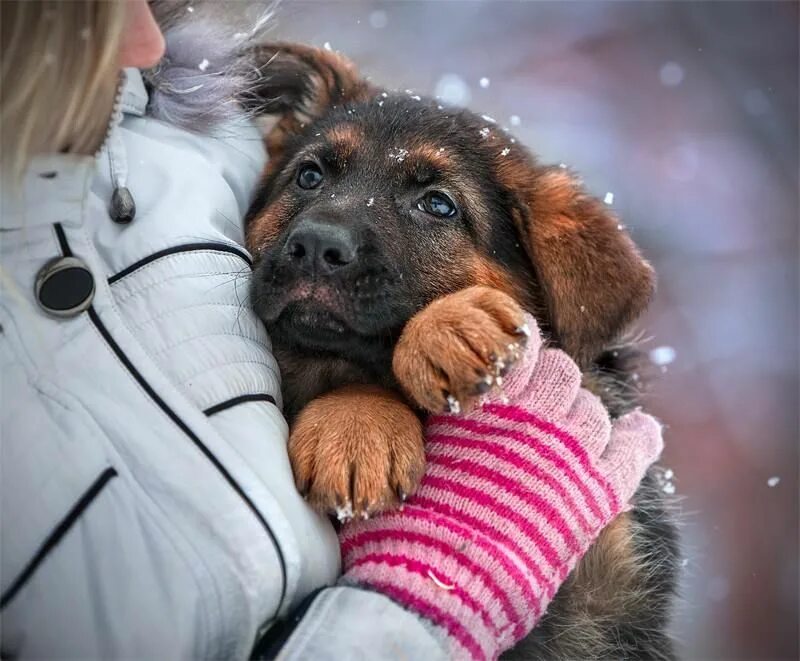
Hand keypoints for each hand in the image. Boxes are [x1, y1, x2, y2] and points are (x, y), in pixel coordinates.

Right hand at [339, 315, 662, 658]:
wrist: (443, 576)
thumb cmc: (420, 521)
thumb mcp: (428, 452)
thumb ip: (455, 422)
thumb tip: (468, 403)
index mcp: (487, 401)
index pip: (523, 347)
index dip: (523, 354)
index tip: (519, 366)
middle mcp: (531, 415)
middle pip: (563, 371)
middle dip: (554, 385)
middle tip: (540, 411)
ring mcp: (569, 452)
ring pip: (595, 409)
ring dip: (583, 418)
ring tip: (570, 440)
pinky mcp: (597, 492)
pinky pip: (634, 448)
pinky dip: (641, 436)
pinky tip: (643, 429)